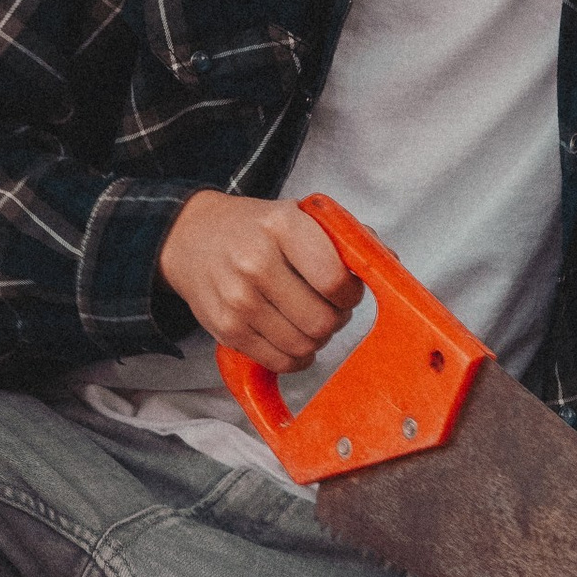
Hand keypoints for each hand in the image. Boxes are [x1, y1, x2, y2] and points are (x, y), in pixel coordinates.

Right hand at [161, 192, 363, 373]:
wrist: (189, 238)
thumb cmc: (253, 228)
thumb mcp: (297, 215)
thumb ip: (343, 237)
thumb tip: (387, 264)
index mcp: (282, 227)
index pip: (336, 281)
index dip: (351, 294)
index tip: (345, 289)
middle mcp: (256, 263)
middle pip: (322, 321)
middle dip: (335, 319)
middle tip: (327, 307)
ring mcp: (238, 300)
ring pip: (304, 346)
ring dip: (316, 339)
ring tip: (306, 318)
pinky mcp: (226, 330)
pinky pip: (280, 362)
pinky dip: (296, 356)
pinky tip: (291, 335)